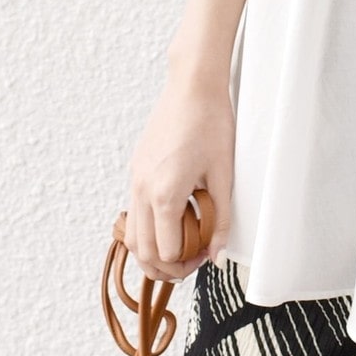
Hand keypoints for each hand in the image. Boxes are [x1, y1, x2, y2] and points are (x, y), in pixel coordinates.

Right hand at [123, 67, 234, 283]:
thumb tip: (218, 256)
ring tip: (179, 250)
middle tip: (191, 264)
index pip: (165, 252)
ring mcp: (135, 180)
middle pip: (142, 251)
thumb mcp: (223, 175)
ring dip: (152, 252)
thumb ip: (221, 220)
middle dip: (166, 268)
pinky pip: (133, 212)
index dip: (187, 264)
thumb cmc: (211, 123)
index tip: (206, 255)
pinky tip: (171, 223)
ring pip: (132, 235)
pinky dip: (147, 229)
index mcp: (165, 194)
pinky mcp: (135, 170)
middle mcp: (142, 190)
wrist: (192, 87)